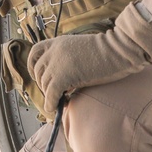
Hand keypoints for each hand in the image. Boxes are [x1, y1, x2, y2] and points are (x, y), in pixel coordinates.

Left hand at [26, 30, 150, 116]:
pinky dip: (50, 103)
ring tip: (57, 102)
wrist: (118, 50)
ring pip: (44, 84)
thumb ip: (68, 58)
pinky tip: (54, 109)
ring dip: (49, 95)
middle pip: (39, 72)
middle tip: (54, 93)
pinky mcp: (63, 76)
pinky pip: (51, 94)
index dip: (34, 66)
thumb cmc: (107, 51)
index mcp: (57, 42)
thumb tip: (63, 78)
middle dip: (43, 84)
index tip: (38, 76)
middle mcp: (53, 51)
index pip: (34, 53)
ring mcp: (57, 63)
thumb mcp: (80, 49)